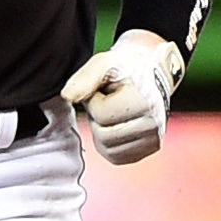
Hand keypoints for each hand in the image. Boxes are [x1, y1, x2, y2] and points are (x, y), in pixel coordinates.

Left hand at [57, 28, 184, 165]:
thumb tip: (67, 96)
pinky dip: (110, 144)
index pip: (101, 115)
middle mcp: (153, 123)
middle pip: (104, 135)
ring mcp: (153, 138)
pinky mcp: (150, 148)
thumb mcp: (102, 64)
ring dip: (103, 131)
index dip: (94, 101)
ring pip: (108, 149)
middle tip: (106, 103)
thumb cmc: (125, 68)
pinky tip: (116, 126)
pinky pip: (117, 156)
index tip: (103, 91)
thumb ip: (83, 79)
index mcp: (144, 101)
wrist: (152, 72)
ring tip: (112, 113)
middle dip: (98, 119)